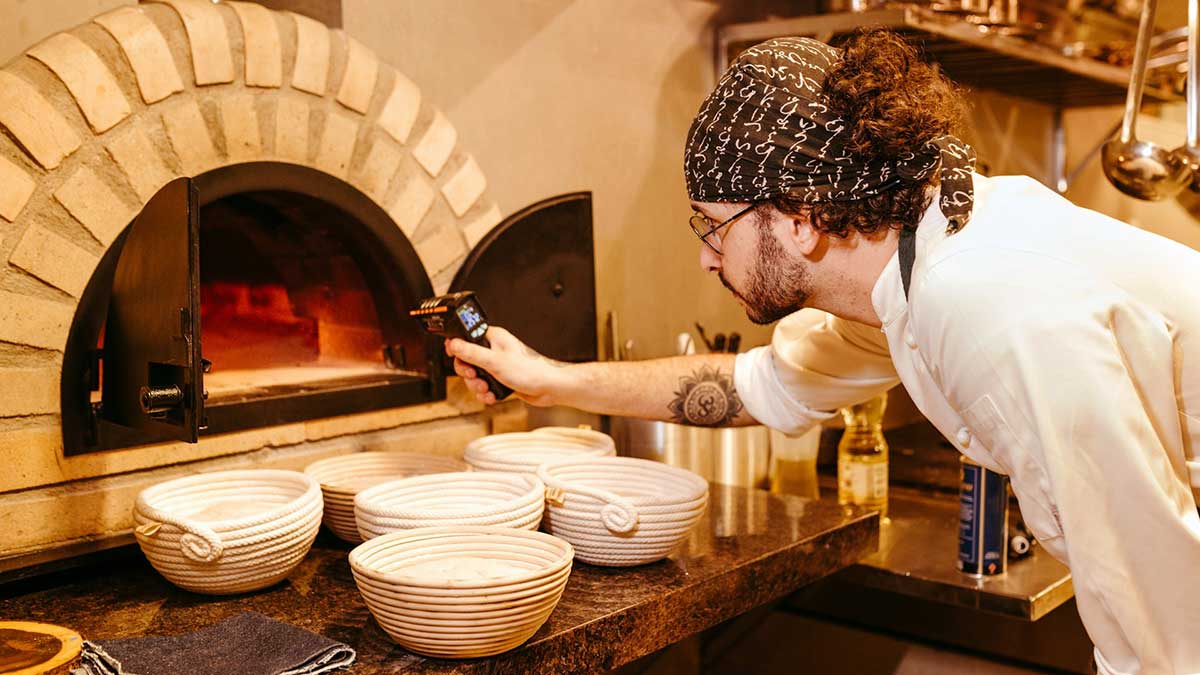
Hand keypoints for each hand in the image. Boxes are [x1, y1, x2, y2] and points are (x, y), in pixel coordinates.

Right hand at [445, 326, 567, 405]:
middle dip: (469, 373)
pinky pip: (484, 386)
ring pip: (475, 376)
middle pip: (467, 360)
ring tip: (486, 389)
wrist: (548, 388)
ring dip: (477, 386)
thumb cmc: (530, 370)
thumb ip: (472, 352)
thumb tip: (453, 344)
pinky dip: (485, 393)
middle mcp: (494, 350)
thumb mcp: (495, 361)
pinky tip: (492, 396)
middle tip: (475, 377)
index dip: (458, 349)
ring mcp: (497, 365)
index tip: (456, 358)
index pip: (466, 338)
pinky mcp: (501, 379)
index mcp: (493, 337)